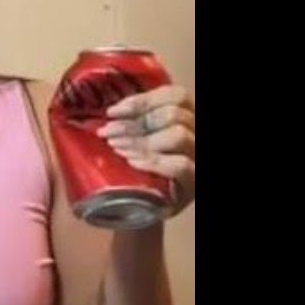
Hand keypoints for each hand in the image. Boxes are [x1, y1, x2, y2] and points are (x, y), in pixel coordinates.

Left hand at [94, 84, 195, 215]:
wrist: (149, 208)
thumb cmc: (142, 170)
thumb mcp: (142, 140)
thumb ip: (135, 123)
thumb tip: (107, 113)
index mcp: (187, 118)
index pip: (174, 96)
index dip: (143, 100)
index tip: (112, 112)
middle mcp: (197, 133)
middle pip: (173, 114)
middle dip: (134, 123)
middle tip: (106, 132)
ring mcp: (197, 158)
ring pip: (177, 135)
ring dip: (140, 140)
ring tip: (115, 148)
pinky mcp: (193, 182)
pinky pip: (179, 165)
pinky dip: (152, 161)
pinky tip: (131, 162)